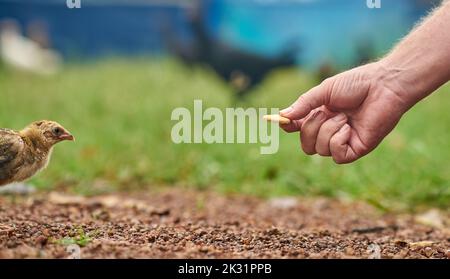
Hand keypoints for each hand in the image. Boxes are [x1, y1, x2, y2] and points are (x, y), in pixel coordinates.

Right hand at [280, 62, 411, 163]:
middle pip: (306, 145)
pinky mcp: (356, 149)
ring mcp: (343, 141)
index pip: (298, 129)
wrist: (384, 85)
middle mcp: (330, 131)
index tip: (285, 121)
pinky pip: (336, 155)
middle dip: (310, 129)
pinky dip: (338, 140)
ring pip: (320, 150)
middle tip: (324, 112)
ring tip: (344, 117)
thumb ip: (303, 104)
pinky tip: (348, 127)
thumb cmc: (357, 84)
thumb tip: (282, 117)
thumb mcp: (324, 91)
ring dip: (328, 130)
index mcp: (321, 116)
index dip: (289, 127)